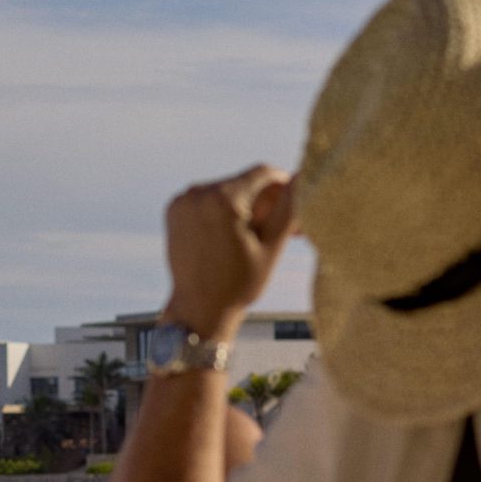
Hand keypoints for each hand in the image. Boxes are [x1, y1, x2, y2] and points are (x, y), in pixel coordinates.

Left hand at [164, 166, 295, 340]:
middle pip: (244, 182)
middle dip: (266, 201)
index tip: (297, 203)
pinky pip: (208, 199)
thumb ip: (289, 207)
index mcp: (223, 199)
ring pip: (227, 190)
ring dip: (247, 205)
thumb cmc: (238, 284)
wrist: (197, 308)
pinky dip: (224, 211)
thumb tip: (305, 174)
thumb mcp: (271, 245)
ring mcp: (182, 200)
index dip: (284, 184)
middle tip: (288, 230)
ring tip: (261, 236)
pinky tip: (237, 235)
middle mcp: (197, 193)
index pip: (263, 173)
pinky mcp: (174, 208)